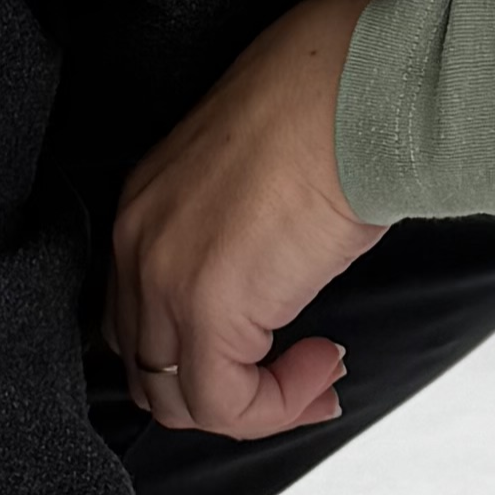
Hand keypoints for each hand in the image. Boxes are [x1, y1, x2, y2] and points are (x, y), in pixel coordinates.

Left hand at [103, 0, 386, 439]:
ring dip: (256, 404)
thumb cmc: (330, 106)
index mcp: (147, 204)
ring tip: (318, 373)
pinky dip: (276, 408)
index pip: (140, 319)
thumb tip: (279, 276)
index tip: (273, 353)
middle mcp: (138, 241)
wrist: (356, 87)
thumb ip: (243, 233)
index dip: (204, 355)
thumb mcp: (263, 176)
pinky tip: (322, 366)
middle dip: (226, 391)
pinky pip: (226, 405)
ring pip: (180, 399)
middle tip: (300, 377)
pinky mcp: (208, 306)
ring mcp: (163, 276)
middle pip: (150, 368)